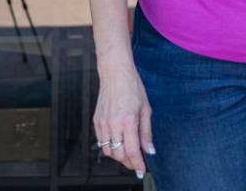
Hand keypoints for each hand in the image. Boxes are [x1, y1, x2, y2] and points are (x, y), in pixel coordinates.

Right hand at [93, 64, 153, 178]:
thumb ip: (146, 132)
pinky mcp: (96, 122)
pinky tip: (119, 144)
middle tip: (137, 163)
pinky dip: (110, 147)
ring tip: (128, 154)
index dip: (137, 163)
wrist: (115, 74)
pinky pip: (101, 142)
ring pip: (108, 151)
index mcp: (128, 120)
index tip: (141, 170)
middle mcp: (113, 124)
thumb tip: (149, 149)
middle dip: (128, 162)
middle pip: (119, 154)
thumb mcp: (146, 109)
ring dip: (119, 156)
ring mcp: (102, 123)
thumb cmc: (133, 88)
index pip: (131, 150)